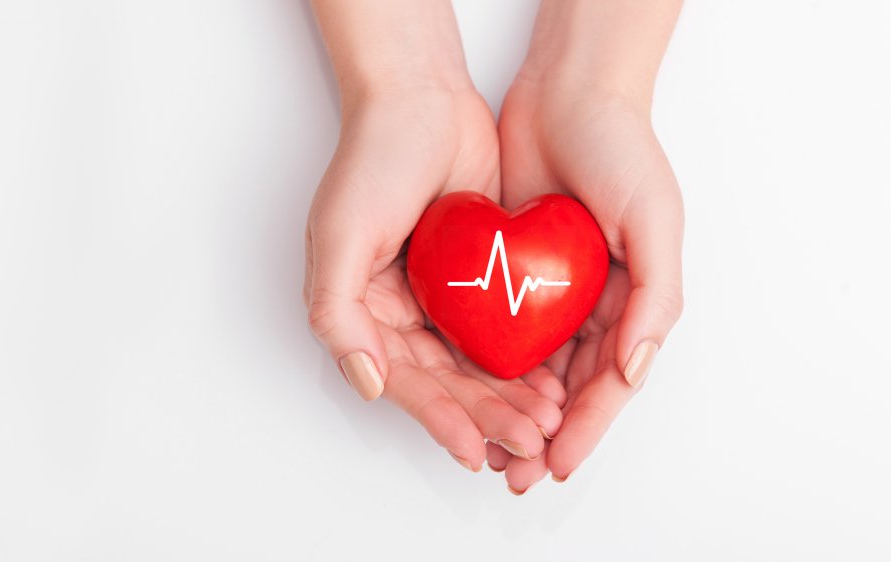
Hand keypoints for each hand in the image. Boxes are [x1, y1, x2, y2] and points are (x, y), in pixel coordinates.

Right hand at [305, 0, 561, 471]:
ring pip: (477, 363)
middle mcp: (399, 312)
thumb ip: (338, 313)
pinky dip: (522, 357)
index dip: (439, 419)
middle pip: (446, 381)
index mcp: (363, 312)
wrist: (422, 97)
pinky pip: (500, 328)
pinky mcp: (476, 276)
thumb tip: (365, 383)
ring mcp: (440, 295)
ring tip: (547, 420)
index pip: (404, 381)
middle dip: (486, 415)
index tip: (474, 450)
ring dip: (509, 396)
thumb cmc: (372, 159)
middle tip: (527, 441)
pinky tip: (551, 379)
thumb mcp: (338, 235)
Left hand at [488, 0, 684, 488]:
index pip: (609, 382)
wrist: (567, 93)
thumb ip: (655, 298)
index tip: (557, 464)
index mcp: (634, 301)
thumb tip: (634, 367)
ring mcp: (552, 290)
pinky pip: (500, 327)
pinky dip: (490, 366)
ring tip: (490, 447)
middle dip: (545, 434)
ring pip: (532, 368)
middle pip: (569, 387)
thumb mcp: (656, 220)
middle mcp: (594, 304)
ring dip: (514, 411)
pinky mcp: (513, 270)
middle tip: (516, 472)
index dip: (586, 428)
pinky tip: (471, 391)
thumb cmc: (623, 149)